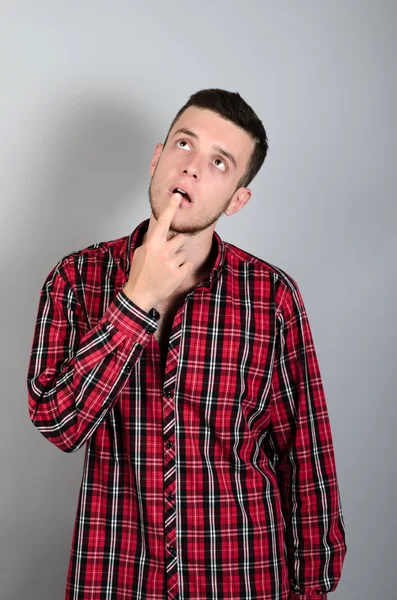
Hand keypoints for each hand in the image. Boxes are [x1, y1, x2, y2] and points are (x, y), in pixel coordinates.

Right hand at [123, 192, 193, 310]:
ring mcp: (171, 263)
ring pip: (184, 252)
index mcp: (152, 244)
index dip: (171, 208)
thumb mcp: (142, 253)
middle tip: (166, 257)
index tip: (177, 196)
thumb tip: (163, 232)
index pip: (163, 222)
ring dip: (178, 259)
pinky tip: (172, 275)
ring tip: (166, 268)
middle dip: (175, 246)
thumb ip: (153, 241)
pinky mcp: (179, 274)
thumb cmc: (140, 272)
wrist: (140, 294)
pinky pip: (188, 264)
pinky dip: (182, 269)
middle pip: (180, 239)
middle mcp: (163, 251)